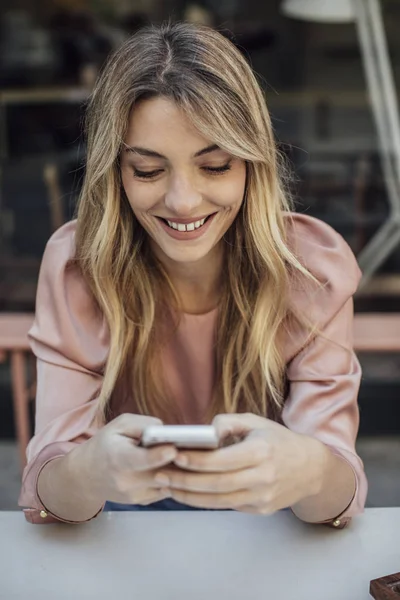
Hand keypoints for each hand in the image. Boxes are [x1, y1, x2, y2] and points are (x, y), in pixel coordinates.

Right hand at [85, 414, 177, 505]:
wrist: (87, 475)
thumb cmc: (106, 445)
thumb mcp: (120, 425)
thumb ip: (143, 425)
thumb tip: (166, 431)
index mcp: (118, 457)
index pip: (139, 460)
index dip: (157, 456)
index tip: (172, 450)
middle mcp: (125, 480)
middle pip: (159, 472)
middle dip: (178, 461)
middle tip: (191, 448)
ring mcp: (134, 495)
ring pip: (167, 482)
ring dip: (179, 470)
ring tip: (186, 455)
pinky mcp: (142, 501)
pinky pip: (165, 489)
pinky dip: (172, 478)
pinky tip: (172, 466)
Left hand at [154, 413, 325, 514]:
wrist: (311, 469)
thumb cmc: (278, 440)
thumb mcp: (256, 422)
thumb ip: (229, 422)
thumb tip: (205, 430)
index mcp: (260, 452)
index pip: (221, 460)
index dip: (196, 460)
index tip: (174, 456)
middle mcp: (262, 477)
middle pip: (216, 484)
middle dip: (184, 481)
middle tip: (160, 474)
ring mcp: (262, 497)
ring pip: (218, 500)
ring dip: (189, 496)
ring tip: (167, 487)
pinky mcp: (260, 509)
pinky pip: (227, 505)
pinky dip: (205, 501)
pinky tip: (187, 493)